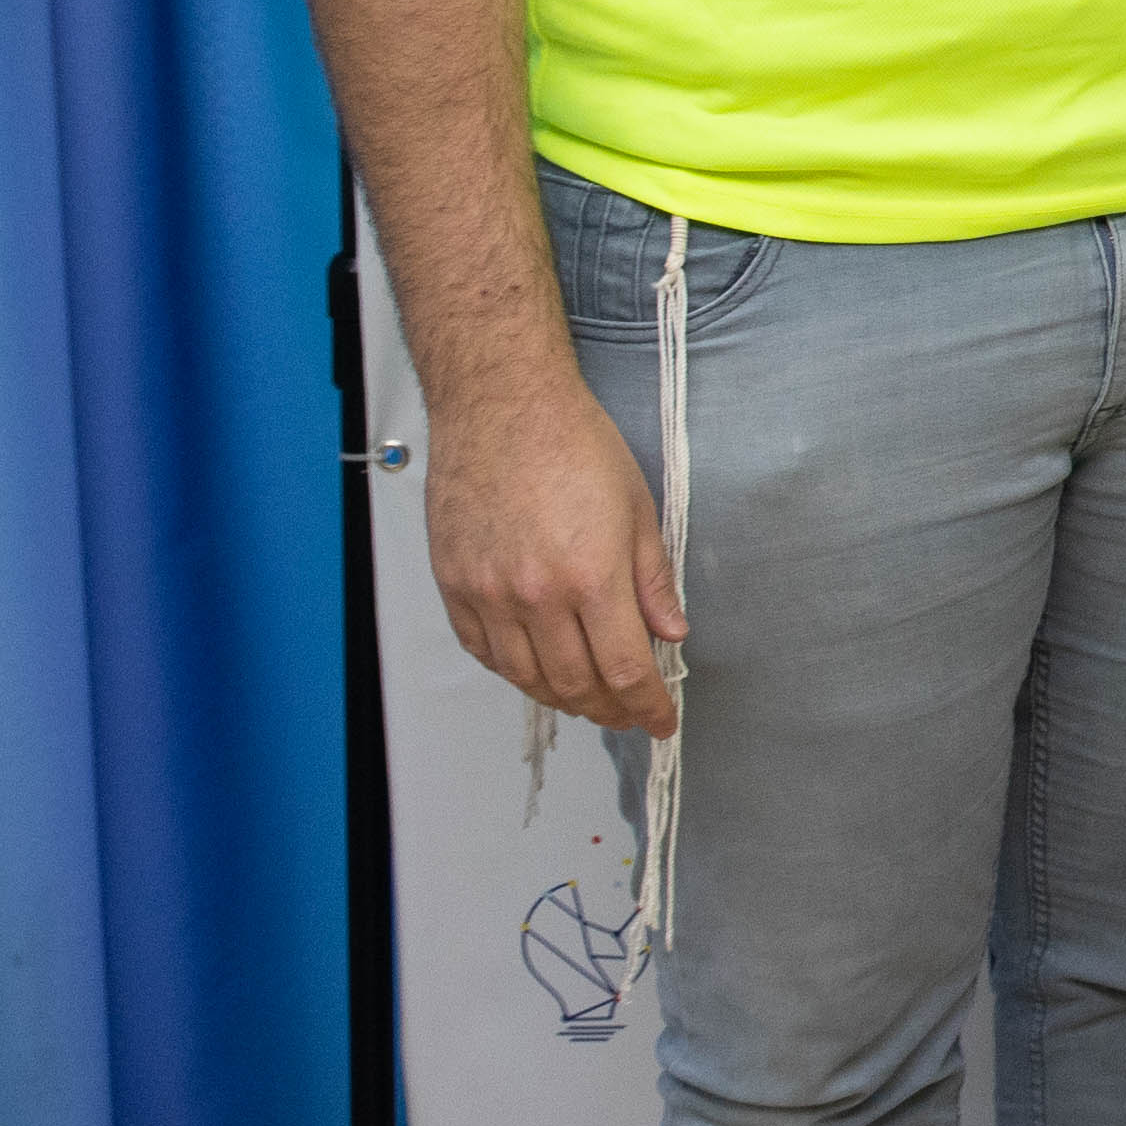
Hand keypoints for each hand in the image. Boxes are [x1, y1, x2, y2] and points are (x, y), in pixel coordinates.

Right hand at [426, 369, 686, 733]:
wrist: (502, 405)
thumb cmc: (573, 444)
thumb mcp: (639, 509)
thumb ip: (653, 580)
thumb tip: (672, 632)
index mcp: (591, 576)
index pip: (625, 670)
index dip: (647, 706)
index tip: (662, 721)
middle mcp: (535, 595)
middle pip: (575, 684)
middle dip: (609, 709)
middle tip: (629, 713)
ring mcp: (487, 594)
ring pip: (526, 677)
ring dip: (562, 698)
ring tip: (589, 699)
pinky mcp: (453, 585)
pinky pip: (483, 651)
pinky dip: (514, 671)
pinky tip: (537, 669)